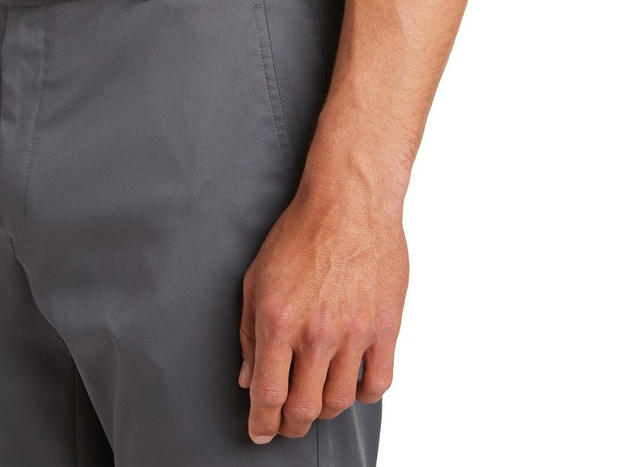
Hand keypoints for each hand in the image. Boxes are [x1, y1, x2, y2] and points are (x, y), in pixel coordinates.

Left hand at [238, 176, 407, 443]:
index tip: (261, 431)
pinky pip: (377, 384)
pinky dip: (364, 394)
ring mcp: (353, 333)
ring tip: (317, 397)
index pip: (268, 394)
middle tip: (287, 422)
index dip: (262, 422)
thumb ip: (248, 331)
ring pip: (339, 402)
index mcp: (278, 319)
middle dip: (290, 425)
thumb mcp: (257, 276)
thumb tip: (247, 377)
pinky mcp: (385, 328)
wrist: (350, 200)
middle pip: (303, 408)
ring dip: (324, 409)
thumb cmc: (301, 232)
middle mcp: (315, 333)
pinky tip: (352, 381)